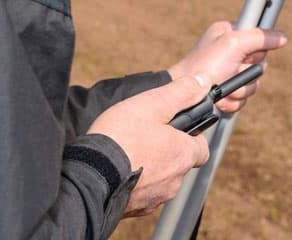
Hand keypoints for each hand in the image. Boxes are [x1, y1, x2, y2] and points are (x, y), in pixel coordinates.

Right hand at [87, 75, 212, 216]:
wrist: (88, 176)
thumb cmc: (121, 138)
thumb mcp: (153, 104)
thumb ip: (182, 92)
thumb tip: (203, 82)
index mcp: (183, 156)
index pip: (202, 149)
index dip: (191, 136)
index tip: (175, 128)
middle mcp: (173, 182)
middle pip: (179, 164)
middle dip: (167, 151)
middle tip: (145, 136)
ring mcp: (153, 199)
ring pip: (159, 180)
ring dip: (150, 168)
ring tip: (127, 151)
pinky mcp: (133, 210)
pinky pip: (140, 194)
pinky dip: (133, 182)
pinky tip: (116, 170)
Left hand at [167, 20, 287, 112]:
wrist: (185, 98)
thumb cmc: (204, 66)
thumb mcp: (233, 43)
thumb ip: (260, 37)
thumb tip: (283, 36)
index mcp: (229, 33)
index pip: (259, 36)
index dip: (257, 49)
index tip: (248, 55)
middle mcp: (229, 51)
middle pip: (260, 62)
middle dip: (247, 72)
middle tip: (232, 70)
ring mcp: (228, 72)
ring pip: (253, 83)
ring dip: (240, 89)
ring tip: (223, 88)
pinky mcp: (226, 91)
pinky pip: (243, 98)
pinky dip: (234, 101)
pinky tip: (221, 99)